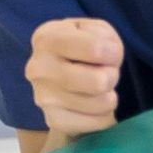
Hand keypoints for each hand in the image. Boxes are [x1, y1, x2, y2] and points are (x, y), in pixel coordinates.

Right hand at [23, 16, 123, 135]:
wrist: (62, 73)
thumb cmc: (82, 48)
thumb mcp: (95, 30)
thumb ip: (105, 39)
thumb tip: (104, 69)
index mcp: (47, 38)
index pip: (96, 49)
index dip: (113, 53)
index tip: (107, 53)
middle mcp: (38, 68)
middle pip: (99, 82)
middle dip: (112, 76)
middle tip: (105, 73)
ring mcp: (42, 97)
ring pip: (101, 103)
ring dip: (110, 96)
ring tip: (98, 88)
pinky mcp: (53, 120)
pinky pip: (98, 122)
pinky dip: (104, 115)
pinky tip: (94, 105)